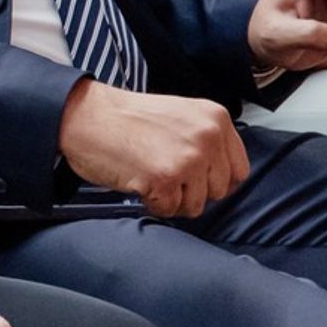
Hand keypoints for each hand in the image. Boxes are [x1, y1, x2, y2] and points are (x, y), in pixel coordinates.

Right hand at [56, 80, 247, 218]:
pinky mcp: (165, 179)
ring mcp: (188, 158)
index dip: (215, 180)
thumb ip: (207, 140)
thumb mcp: (181, 115)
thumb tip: (225, 178)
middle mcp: (208, 137)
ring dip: (172, 199)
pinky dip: (152, 203)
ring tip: (150, 175)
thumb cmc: (127, 118)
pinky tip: (139, 182)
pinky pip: (169, 210)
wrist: (87, 115)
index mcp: (215, 118)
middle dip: (192, 190)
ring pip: (196, 205)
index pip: (239, 170)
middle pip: (219, 191)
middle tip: (165, 173)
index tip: (195, 177)